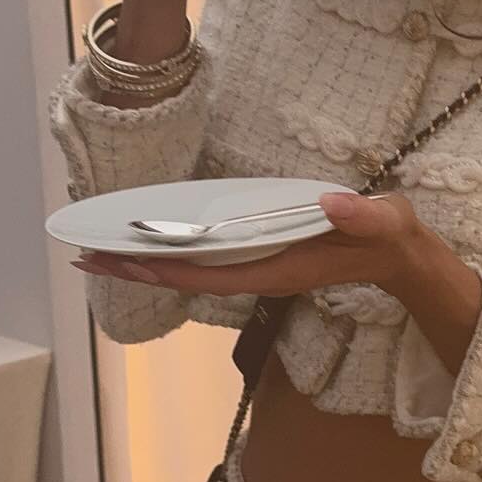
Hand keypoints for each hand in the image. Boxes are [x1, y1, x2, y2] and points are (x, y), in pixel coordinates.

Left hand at [71, 191, 427, 297]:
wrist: (397, 258)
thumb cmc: (388, 239)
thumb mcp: (384, 222)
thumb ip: (363, 216)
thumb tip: (331, 203)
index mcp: (277, 270)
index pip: (209, 274)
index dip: (165, 268)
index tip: (123, 260)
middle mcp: (257, 274)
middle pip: (185, 279)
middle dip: (136, 270)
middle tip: (83, 258)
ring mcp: (255, 269)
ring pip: (188, 272)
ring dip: (145, 264)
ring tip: (99, 254)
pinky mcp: (257, 258)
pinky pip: (202, 260)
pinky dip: (169, 253)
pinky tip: (147, 244)